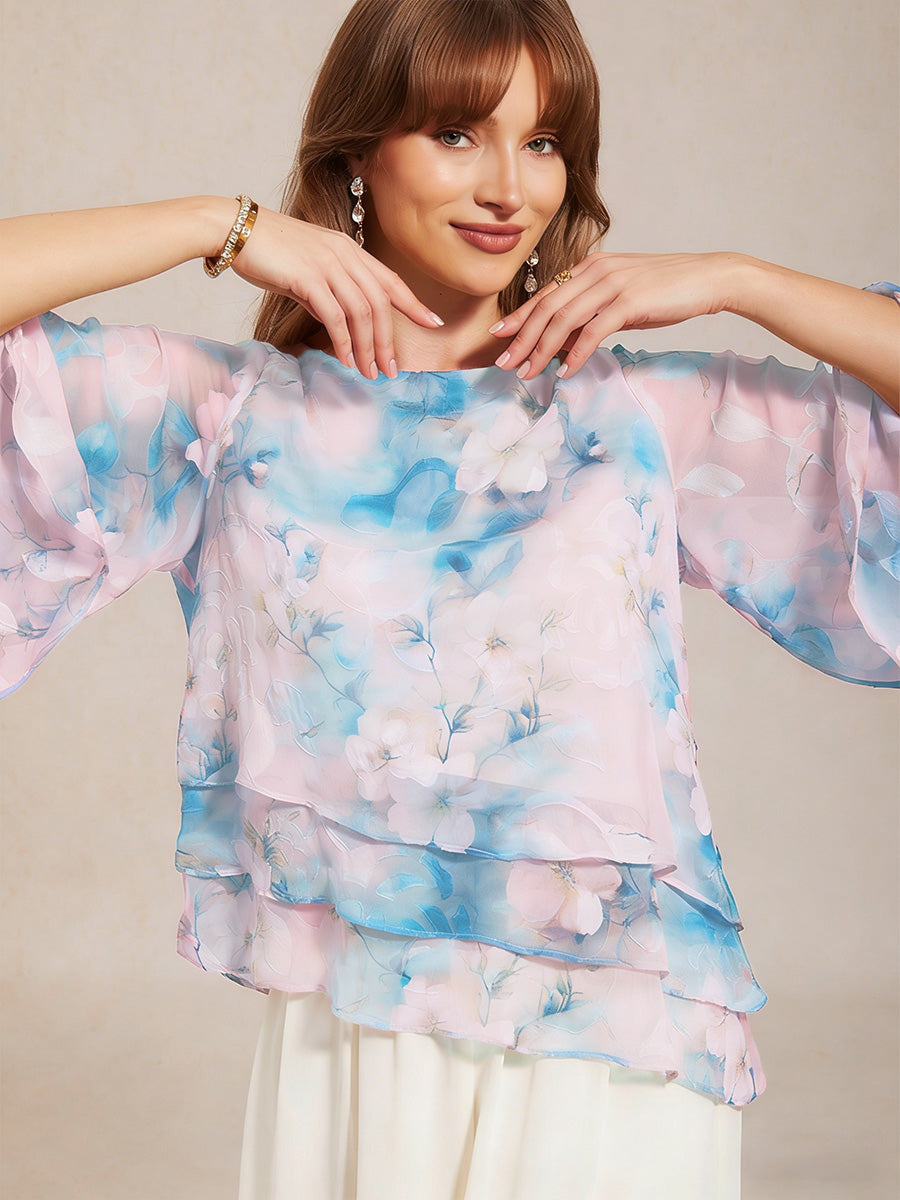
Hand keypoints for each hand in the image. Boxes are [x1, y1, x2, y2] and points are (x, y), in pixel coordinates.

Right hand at [231, 206, 443, 378]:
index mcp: (348, 250)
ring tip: (370, 372)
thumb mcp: (307, 268)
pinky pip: (335, 316)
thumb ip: (328, 291)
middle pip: (380, 303)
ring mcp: (328, 265)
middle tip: (391, 369)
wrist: (234, 229)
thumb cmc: (268, 250)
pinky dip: (344, 341)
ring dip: (368, 347)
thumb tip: (339, 323)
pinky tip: (346, 359)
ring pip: (362, 312)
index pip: (390, 280)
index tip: (433, 323)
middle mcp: (344, 254)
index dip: (414, 303)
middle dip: (388, 341)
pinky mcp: (308, 277)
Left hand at [490, 250, 738, 380]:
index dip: (519, 317)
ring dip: (541, 350)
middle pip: (547, 307)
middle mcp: (595, 270)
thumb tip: (564, 341)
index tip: (499, 337)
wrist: (707, 278)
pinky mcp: (629, 300)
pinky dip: (575, 353)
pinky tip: (565, 371)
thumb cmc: (665, 291)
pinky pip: (593, 330)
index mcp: (590, 266)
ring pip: (563, 319)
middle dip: (521, 338)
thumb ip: (591, 312)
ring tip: (527, 372)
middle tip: (504, 364)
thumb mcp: (620, 298)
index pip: (545, 294)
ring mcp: (611, 283)